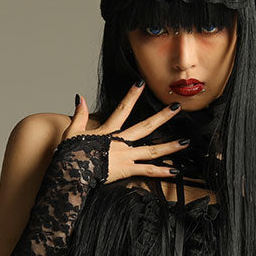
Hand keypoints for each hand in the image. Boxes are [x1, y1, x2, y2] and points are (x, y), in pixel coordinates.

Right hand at [63, 83, 189, 182]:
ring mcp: (125, 156)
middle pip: (145, 126)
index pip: (122, 109)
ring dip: (170, 146)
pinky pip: (148, 171)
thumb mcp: (72, 131)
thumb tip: (80, 98)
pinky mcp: (126, 170)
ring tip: (185, 142)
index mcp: (108, 132)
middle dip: (162, 116)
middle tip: (176, 107)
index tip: (140, 83)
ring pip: (152, 150)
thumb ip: (79, 114)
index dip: (131, 95)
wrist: (71, 172)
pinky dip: (162, 172)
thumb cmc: (70, 154)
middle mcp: (121, 142)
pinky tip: (175, 170)